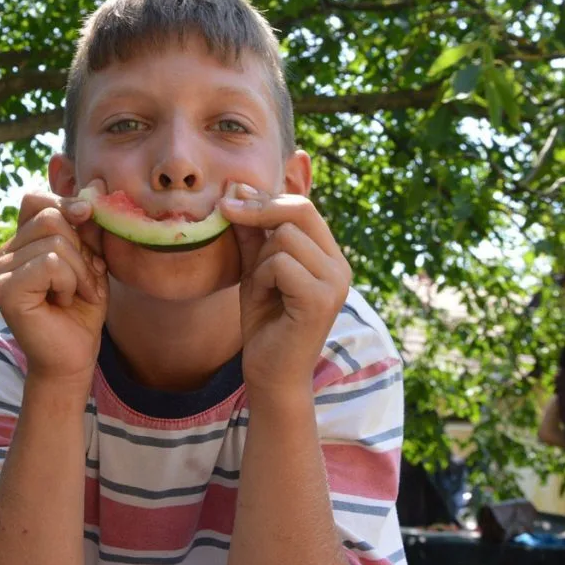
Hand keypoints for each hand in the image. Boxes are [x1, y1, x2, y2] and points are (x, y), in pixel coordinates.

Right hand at [0, 181, 108, 387]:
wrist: (73, 357)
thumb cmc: (81, 310)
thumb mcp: (91, 259)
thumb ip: (87, 226)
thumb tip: (95, 186)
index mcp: (18, 243)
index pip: (36, 199)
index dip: (67, 205)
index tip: (88, 219)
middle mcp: (2, 254)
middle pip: (50, 217)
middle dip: (81, 249)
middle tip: (81, 281)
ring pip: (56, 241)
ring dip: (80, 272)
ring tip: (73, 295)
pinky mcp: (5, 289)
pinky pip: (52, 263)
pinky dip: (71, 282)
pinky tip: (65, 302)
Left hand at [218, 184, 351, 397]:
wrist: (270, 375)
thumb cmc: (265, 323)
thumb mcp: (255, 270)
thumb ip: (252, 233)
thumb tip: (238, 189)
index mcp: (329, 256)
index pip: (302, 207)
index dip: (263, 199)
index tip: (228, 200)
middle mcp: (340, 266)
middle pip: (299, 211)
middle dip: (258, 212)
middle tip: (225, 215)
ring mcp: (335, 283)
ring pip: (286, 237)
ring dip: (260, 259)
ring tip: (260, 286)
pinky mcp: (321, 300)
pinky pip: (281, 264)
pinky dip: (263, 277)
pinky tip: (265, 298)